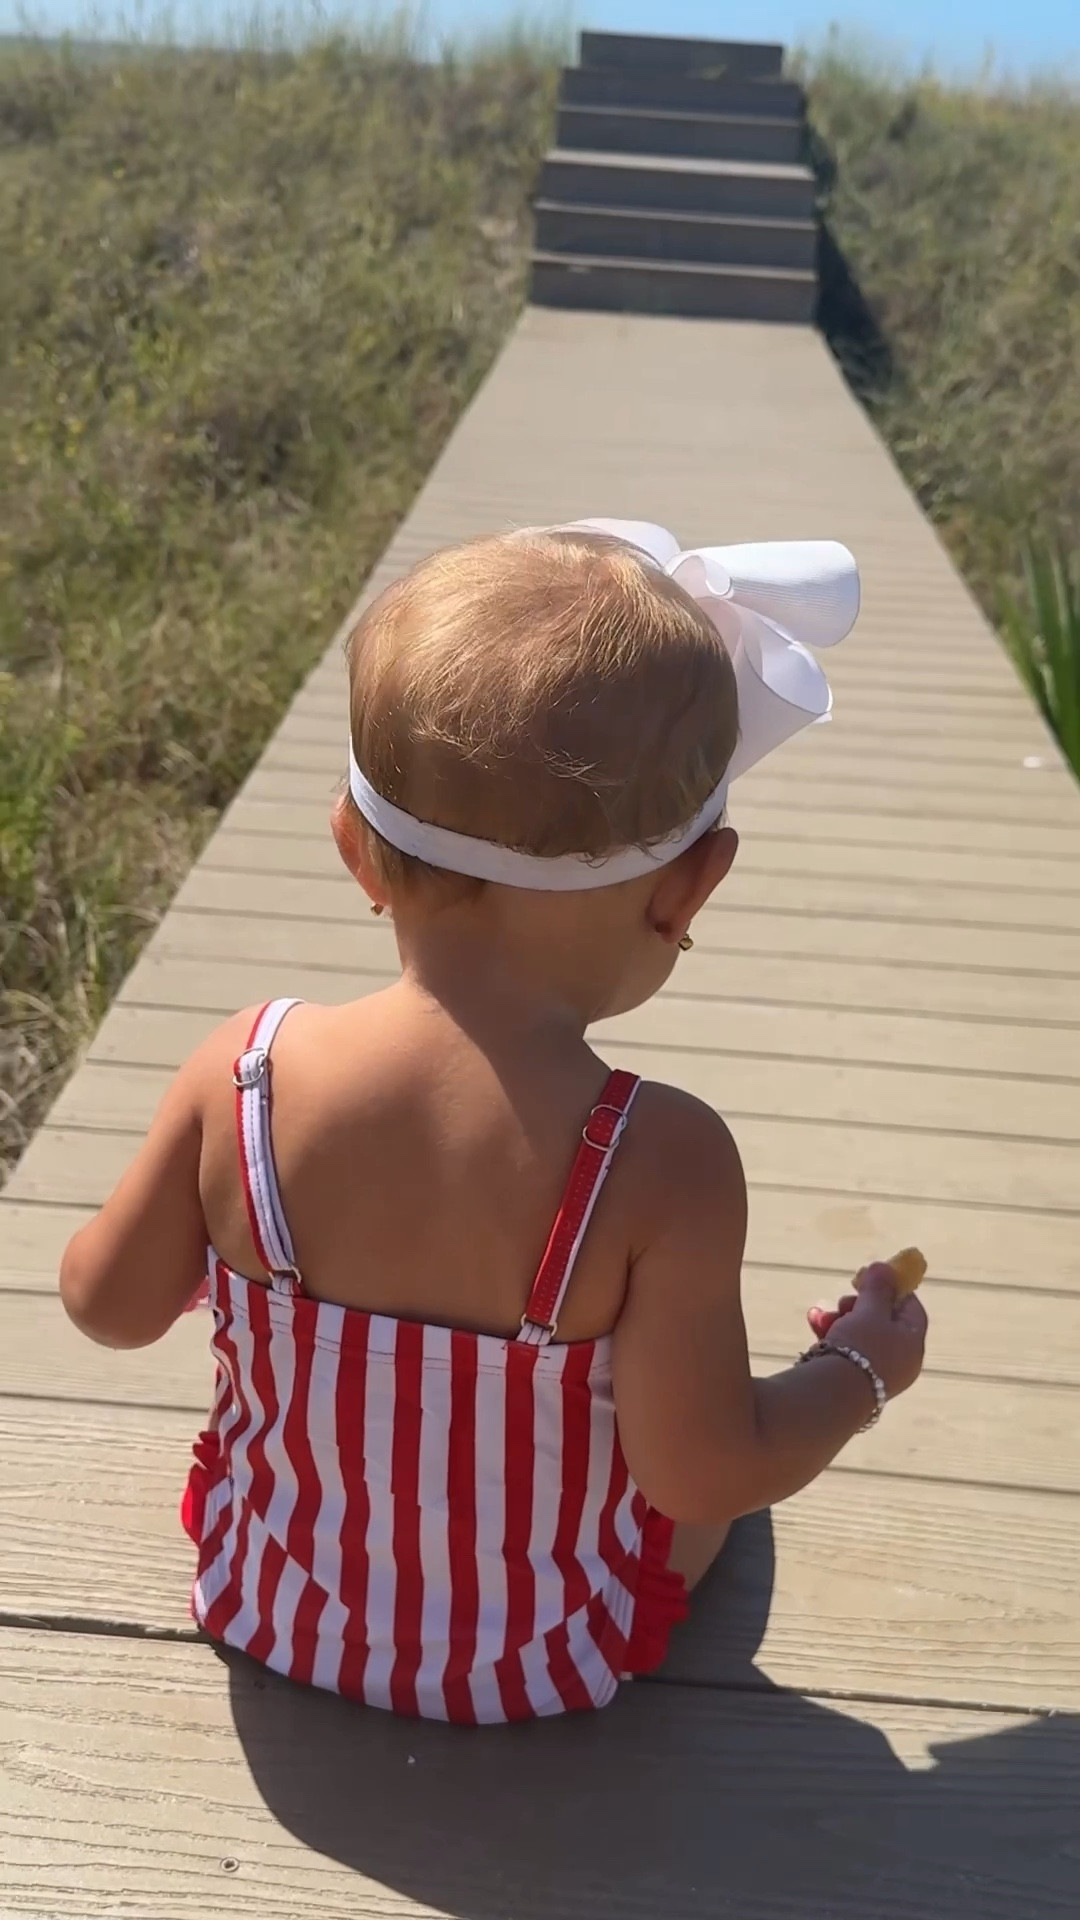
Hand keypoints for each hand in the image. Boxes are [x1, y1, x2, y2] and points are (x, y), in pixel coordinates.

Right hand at [807, 1262, 927, 1401]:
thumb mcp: (871, 1311)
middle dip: (858, 1305)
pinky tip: (813, 1322)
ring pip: (858, 1335)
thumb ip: (879, 1288)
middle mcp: (898, 1362)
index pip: (910, 1309)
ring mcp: (874, 1374)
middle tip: (844, 1300)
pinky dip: (830, 1335)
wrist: (834, 1394)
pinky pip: (843, 1351)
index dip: (892, 1289)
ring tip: (821, 1313)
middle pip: (882, 1322)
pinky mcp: (851, 1382)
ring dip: (838, 1318)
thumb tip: (886, 1267)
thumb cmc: (861, 1347)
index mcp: (913, 1345)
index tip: (872, 1277)